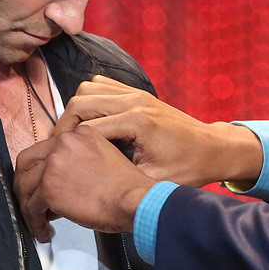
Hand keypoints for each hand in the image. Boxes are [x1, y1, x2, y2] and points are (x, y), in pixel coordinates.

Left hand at [14, 125, 154, 241]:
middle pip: (26, 162)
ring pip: (25, 186)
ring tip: (39, 221)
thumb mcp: (103, 159)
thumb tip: (59, 180)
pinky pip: (31, 207)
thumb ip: (78, 160)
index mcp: (79, 134)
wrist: (134, 200)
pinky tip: (44, 230)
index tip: (41, 184)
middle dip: (24, 185)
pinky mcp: (49, 186)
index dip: (40, 170)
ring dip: (29, 207)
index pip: (46, 148)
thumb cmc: (126, 187)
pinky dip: (35, 222)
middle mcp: (63, 143)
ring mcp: (54, 164)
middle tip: (30, 202)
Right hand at [53, 75, 263, 187]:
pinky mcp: (140, 94)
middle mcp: (135, 101)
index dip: (66, 144)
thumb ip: (120, 179)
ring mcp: (137, 94)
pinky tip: (89, 121)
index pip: (86, 127)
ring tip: (71, 134)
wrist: (213, 149)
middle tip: (58, 148)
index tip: (55, 161)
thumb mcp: (154, 182)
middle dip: (64, 124)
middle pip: (82, 101)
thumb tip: (86, 184)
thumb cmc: (189, 167)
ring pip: (89, 88)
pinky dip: (90, 99)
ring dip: (75, 108)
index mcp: (137, 122)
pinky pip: (104, 85)